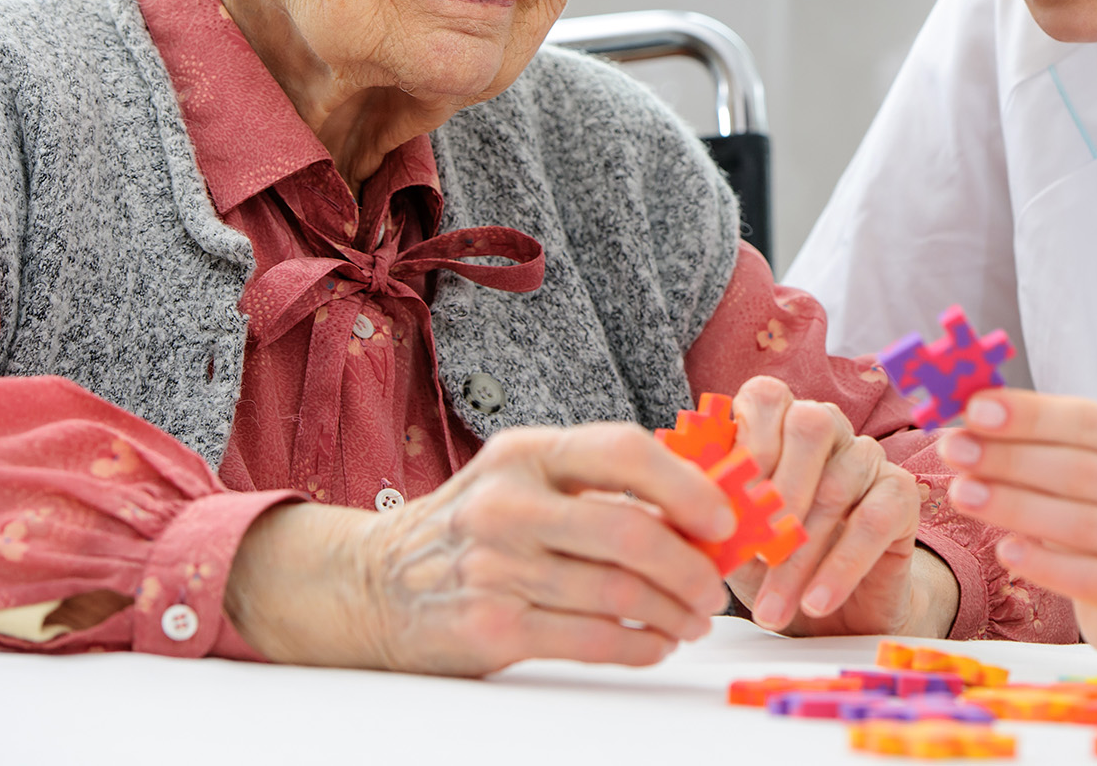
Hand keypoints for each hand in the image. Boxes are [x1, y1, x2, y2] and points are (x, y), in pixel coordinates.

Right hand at [224, 423, 736, 673]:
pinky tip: (655, 643)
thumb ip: (597, 481)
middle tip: (715, 586)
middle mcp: (508, 502)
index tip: (724, 516)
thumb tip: (703, 498)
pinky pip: (590, 639)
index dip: (687, 485)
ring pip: (618, 592)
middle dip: (691, 565)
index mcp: (526, 451)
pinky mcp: (490, 627)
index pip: (624, 450)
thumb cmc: (473, 527)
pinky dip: (639, 645)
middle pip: (630, 531)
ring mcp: (496, 566)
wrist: (373, 582)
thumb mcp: (522, 477)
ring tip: (692, 619)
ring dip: (673, 612)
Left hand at [723, 375, 944, 635]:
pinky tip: (817, 602)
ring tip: (772, 609)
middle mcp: (827, 426)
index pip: (767, 397)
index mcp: (778, 420)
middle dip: (779, 492)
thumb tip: (677, 503)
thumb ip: (709, 509)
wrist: (834, 609)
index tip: (728, 504)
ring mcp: (867, 455)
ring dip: (800, 555)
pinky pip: (875, 520)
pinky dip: (841, 566)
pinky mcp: (900, 494)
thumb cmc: (771, 560)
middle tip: (755, 554)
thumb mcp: (731, 535)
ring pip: (837, 486)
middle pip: (810, 426)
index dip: (748, 443)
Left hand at [937, 389, 1096, 653]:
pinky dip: (1044, 563)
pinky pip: (1092, 580)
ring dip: (1014, 506)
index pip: (1094, 421)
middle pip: (1085, 472)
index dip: (1031, 415)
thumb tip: (973, 411)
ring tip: (961, 493)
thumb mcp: (1092, 464)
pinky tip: (1005, 550)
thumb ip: (1046, 436)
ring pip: (1085, 525)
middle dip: (1010, 459)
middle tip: (953, 451)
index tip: (974, 410)